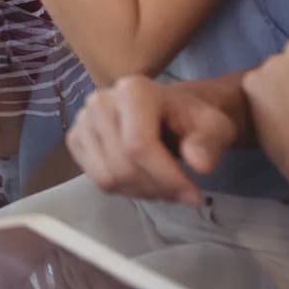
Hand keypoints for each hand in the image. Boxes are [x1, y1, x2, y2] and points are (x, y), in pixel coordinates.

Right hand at [66, 74, 247, 207]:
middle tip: (181, 193)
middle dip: (157, 189)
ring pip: (107, 178)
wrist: (169, 111)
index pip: (138, 146)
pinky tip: (142, 180)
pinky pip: (95, 179)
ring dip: (141, 192)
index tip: (194, 197)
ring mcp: (83, 120)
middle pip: (122, 166)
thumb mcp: (213, 126)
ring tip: (163, 186)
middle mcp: (100, 101)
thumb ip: (209, 142)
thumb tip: (200, 164)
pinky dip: (123, 190)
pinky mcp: (75, 138)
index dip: (166, 178)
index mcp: (133, 91)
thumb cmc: (190, 117)